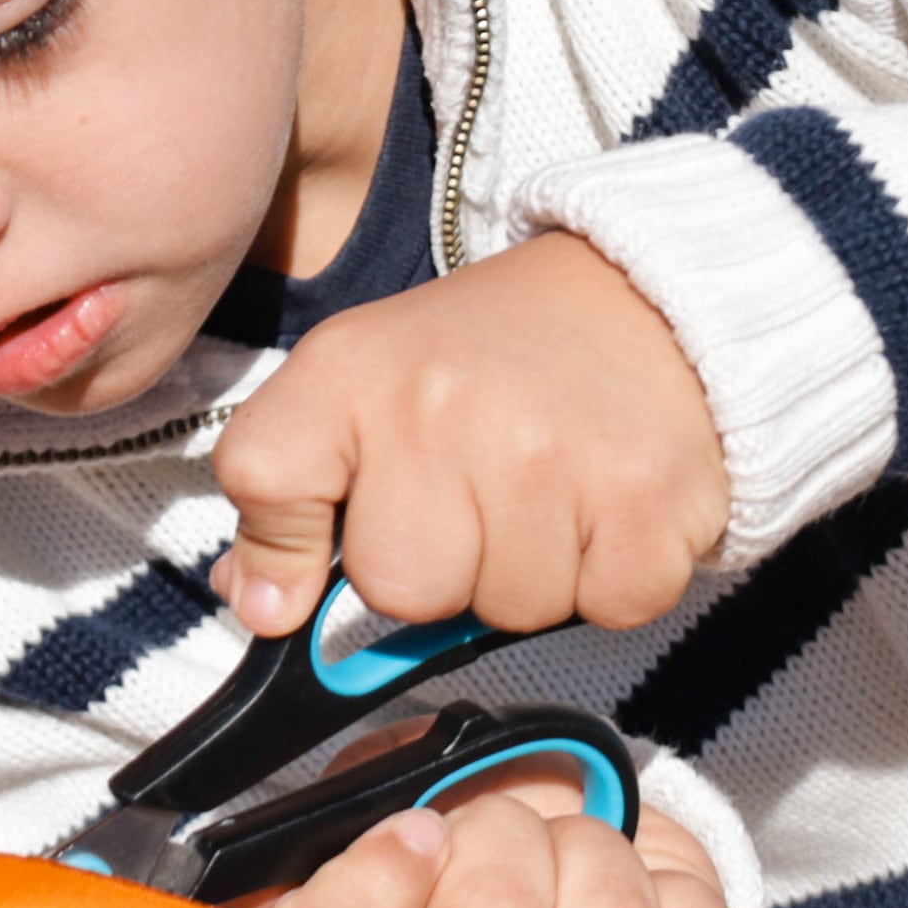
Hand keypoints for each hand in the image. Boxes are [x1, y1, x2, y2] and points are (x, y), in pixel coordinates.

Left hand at [211, 229, 726, 640]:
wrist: (643, 296)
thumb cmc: (486, 362)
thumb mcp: (360, 384)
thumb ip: (286, 492)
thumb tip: (261, 606)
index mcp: (352, 370)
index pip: (264, 478)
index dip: (285, 543)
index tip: (332, 540)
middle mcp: (442, 405)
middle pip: (405, 592)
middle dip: (445, 571)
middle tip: (480, 498)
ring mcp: (549, 454)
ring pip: (510, 612)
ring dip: (531, 575)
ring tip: (549, 491)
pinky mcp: (647, 497)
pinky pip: (606, 609)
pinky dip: (612, 579)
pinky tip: (607, 506)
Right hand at [248, 763, 736, 907]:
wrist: (530, 868)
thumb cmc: (442, 835)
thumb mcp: (372, 791)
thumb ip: (371, 789)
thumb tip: (421, 825)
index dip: (386, 882)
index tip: (418, 832)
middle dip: (506, 833)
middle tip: (491, 837)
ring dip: (593, 857)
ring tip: (559, 864)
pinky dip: (675, 891)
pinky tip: (627, 896)